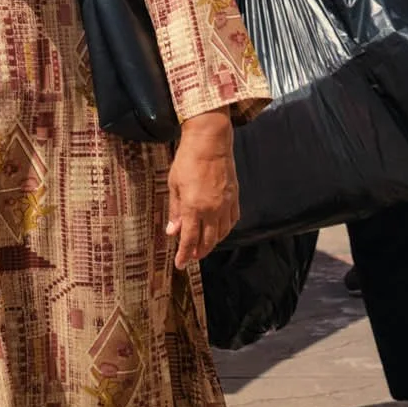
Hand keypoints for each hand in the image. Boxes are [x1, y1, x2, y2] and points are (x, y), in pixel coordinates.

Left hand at [166, 113, 239, 268]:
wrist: (210, 142)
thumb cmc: (187, 161)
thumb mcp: (174, 185)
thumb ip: (175, 210)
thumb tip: (172, 231)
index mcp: (193, 207)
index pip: (189, 239)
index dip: (184, 254)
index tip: (180, 264)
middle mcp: (212, 210)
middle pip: (207, 241)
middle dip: (198, 252)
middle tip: (190, 257)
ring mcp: (226, 204)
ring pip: (221, 233)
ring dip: (212, 243)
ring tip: (203, 246)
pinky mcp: (234, 197)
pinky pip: (232, 221)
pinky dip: (225, 230)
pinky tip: (218, 231)